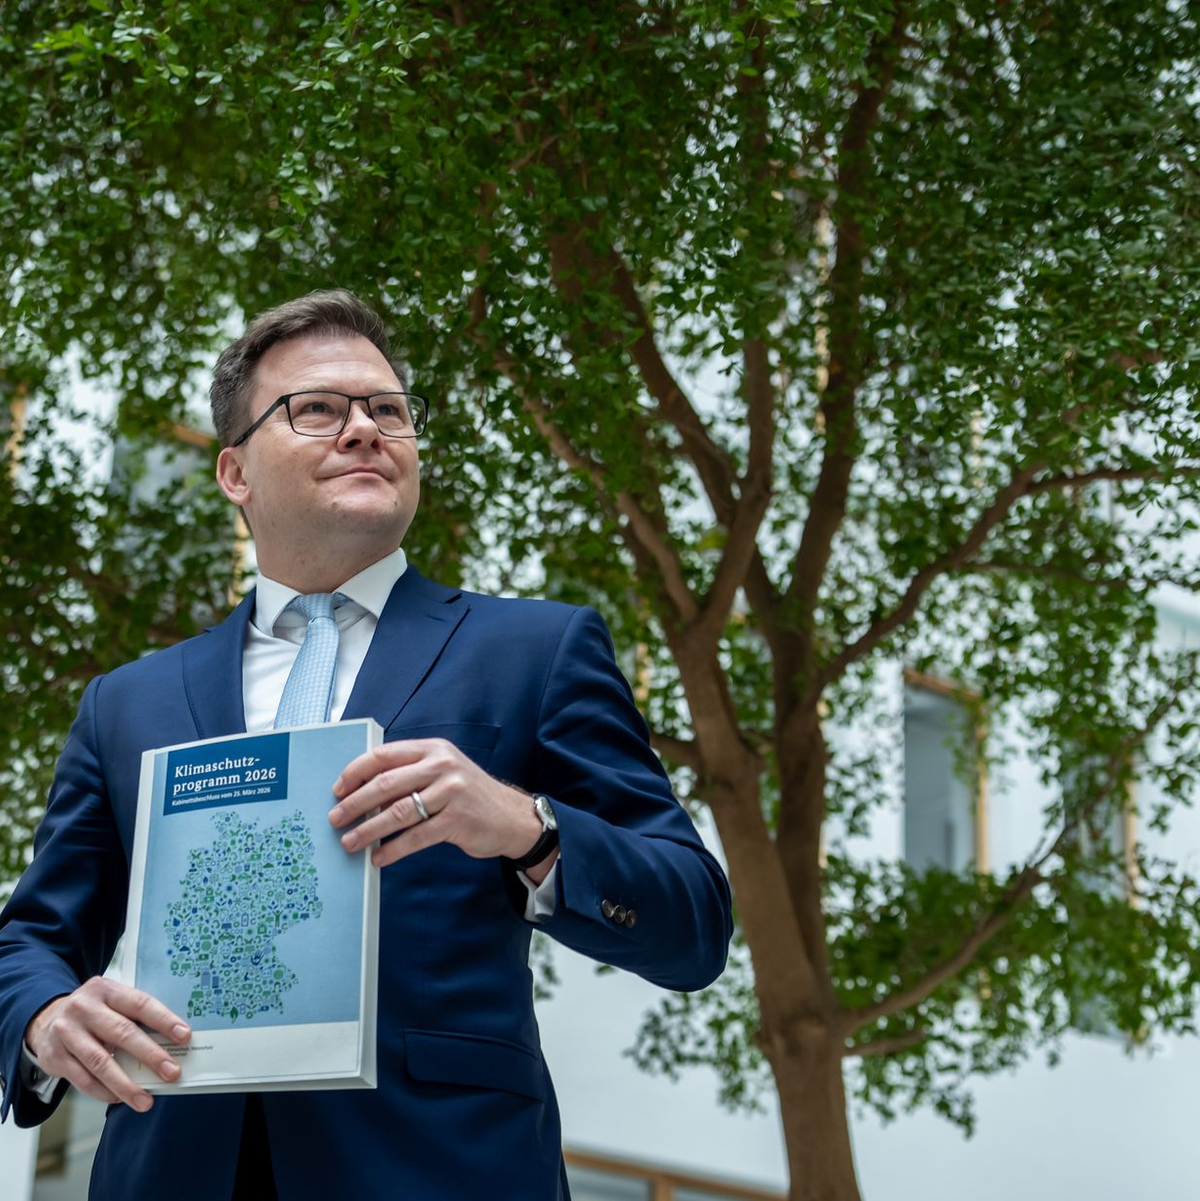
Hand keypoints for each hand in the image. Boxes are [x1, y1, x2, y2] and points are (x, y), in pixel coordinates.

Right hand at [25, 978, 190, 1111]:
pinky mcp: (55, 1057)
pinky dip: (104, 1092)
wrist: (46, 1019)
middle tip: (172, 1073)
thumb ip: (134, 1017)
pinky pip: (83, 1079)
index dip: (164, 1020)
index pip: (140, 1003)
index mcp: (106, 990)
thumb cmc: (93, 1012)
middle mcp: (85, 1008)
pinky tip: (119, 1099)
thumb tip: (171, 1043)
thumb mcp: (111, 1002)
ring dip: (126, 1084)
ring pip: (101, 1062)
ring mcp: (67, 1033)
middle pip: (123, 1033)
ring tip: (145, 1100)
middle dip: (151, 1055)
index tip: (184, 1036)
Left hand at [329, 739, 555, 879]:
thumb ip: (410, 776)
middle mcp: (442, 765)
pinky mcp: (458, 819)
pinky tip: (379, 857)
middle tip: (335, 819)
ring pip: (398, 811)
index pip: (384, 755)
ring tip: (350, 842)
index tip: (337, 789)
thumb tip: (362, 793)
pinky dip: (393, 849)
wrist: (512, 817)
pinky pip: (416, 836)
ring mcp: (452, 791)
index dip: (355, 772)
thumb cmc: (467, 795)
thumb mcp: (442, 773)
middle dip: (355, 803)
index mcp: (432, 749)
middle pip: (386, 783)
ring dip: (369, 829)